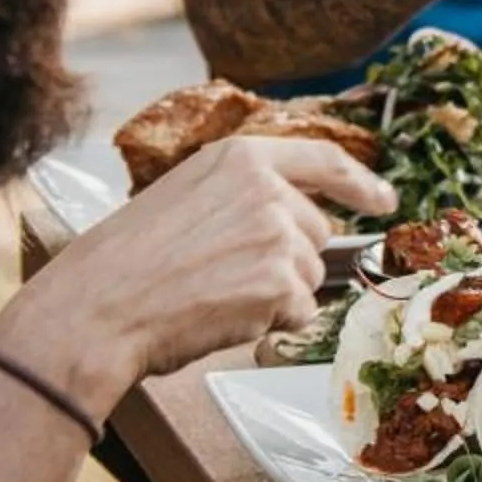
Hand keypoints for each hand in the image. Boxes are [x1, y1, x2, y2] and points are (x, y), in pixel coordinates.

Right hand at [0, 136, 396, 399]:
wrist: (97, 308)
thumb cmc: (126, 262)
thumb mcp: (185, 197)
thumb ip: (241, 196)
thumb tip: (290, 222)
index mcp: (240, 158)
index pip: (323, 160)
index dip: (360, 183)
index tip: (384, 199)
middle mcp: (268, 189)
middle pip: (316, 233)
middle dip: (287, 260)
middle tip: (225, 277)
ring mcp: (279, 235)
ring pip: (308, 277)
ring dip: (275, 295)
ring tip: (213, 294)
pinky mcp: (281, 283)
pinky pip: (299, 313)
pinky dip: (269, 323)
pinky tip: (222, 315)